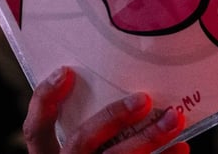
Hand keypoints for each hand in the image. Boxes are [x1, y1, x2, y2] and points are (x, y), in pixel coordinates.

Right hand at [23, 66, 188, 153]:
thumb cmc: (94, 153)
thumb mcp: (82, 144)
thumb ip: (91, 121)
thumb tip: (127, 80)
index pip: (36, 129)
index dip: (46, 100)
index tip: (66, 72)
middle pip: (82, 141)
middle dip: (113, 117)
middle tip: (143, 99)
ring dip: (149, 138)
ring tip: (175, 119)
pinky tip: (181, 146)